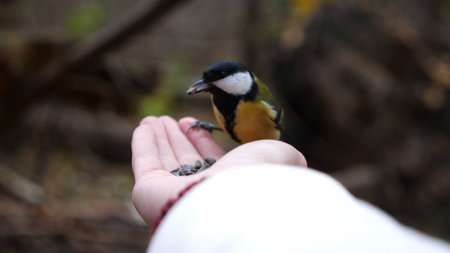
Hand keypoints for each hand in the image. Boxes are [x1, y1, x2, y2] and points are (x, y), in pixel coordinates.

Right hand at [131, 116, 306, 224]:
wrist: (231, 205)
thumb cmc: (257, 178)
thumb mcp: (279, 156)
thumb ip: (286, 154)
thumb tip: (296, 159)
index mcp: (227, 184)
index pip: (208, 160)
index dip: (199, 140)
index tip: (191, 122)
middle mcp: (200, 191)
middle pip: (184, 159)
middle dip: (177, 138)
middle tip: (171, 120)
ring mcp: (173, 194)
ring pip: (163, 160)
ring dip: (159, 137)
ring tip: (155, 119)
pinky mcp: (149, 193)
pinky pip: (144, 163)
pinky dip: (143, 143)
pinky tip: (144, 126)